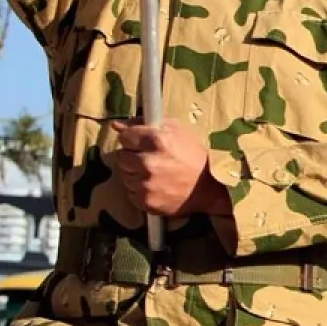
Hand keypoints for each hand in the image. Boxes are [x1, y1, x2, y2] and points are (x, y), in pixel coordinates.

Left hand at [112, 118, 228, 216]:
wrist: (210, 188)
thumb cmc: (194, 156)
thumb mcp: (176, 130)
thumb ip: (144, 124)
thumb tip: (116, 125)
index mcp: (156, 140)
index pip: (125, 136)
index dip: (134, 139)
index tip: (143, 143)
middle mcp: (147, 162)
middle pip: (121, 156)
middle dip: (133, 157)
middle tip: (150, 160)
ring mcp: (145, 184)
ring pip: (124, 176)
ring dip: (135, 174)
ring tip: (155, 174)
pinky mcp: (145, 201)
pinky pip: (130, 193)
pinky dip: (140, 190)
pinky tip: (156, 187)